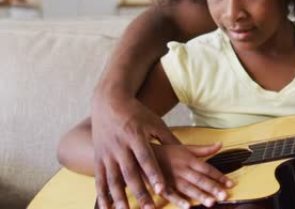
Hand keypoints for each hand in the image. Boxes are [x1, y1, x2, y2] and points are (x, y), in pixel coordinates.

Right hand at [91, 93, 178, 208]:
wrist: (109, 102)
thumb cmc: (137, 114)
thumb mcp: (155, 123)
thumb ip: (170, 140)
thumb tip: (190, 152)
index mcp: (136, 136)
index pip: (147, 159)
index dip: (154, 174)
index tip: (161, 189)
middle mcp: (120, 146)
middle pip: (131, 172)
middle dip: (139, 191)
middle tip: (148, 208)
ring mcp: (107, 152)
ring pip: (113, 179)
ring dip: (119, 197)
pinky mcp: (98, 157)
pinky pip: (99, 179)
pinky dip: (102, 195)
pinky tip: (106, 208)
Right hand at [154, 143, 232, 207]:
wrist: (143, 154)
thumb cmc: (166, 152)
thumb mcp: (185, 147)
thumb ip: (203, 149)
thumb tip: (220, 145)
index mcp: (189, 159)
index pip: (208, 169)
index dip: (220, 176)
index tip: (230, 183)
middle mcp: (182, 169)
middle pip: (200, 179)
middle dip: (213, 188)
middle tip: (224, 195)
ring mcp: (172, 178)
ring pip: (188, 188)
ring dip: (200, 195)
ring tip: (211, 202)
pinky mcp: (161, 186)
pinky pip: (171, 195)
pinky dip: (179, 201)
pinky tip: (187, 206)